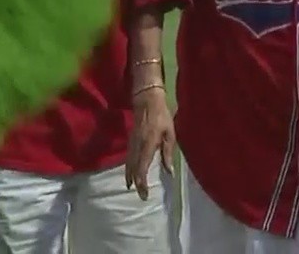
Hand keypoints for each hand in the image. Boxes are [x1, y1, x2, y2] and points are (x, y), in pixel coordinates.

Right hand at [125, 86, 174, 200]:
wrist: (146, 102)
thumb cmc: (162, 117)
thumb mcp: (170, 133)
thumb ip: (168, 153)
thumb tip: (169, 172)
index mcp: (148, 144)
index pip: (143, 167)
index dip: (142, 181)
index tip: (144, 193)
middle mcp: (137, 146)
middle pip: (134, 168)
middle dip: (137, 183)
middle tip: (141, 197)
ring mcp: (132, 143)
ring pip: (129, 164)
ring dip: (131, 178)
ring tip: (133, 190)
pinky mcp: (131, 142)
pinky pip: (128, 159)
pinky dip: (128, 169)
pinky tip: (129, 175)